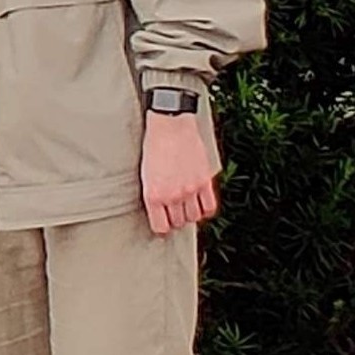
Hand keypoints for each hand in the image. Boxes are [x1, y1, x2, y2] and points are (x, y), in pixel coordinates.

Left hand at [140, 109, 218, 234]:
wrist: (170, 125)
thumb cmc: (153, 145)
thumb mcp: (145, 173)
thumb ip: (154, 193)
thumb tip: (160, 209)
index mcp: (153, 195)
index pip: (160, 227)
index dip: (162, 228)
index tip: (163, 226)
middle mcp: (172, 196)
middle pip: (178, 223)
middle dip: (175, 220)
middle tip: (174, 213)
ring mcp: (190, 190)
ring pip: (194, 217)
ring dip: (190, 215)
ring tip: (186, 207)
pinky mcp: (204, 181)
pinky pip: (209, 207)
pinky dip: (205, 209)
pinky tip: (200, 204)